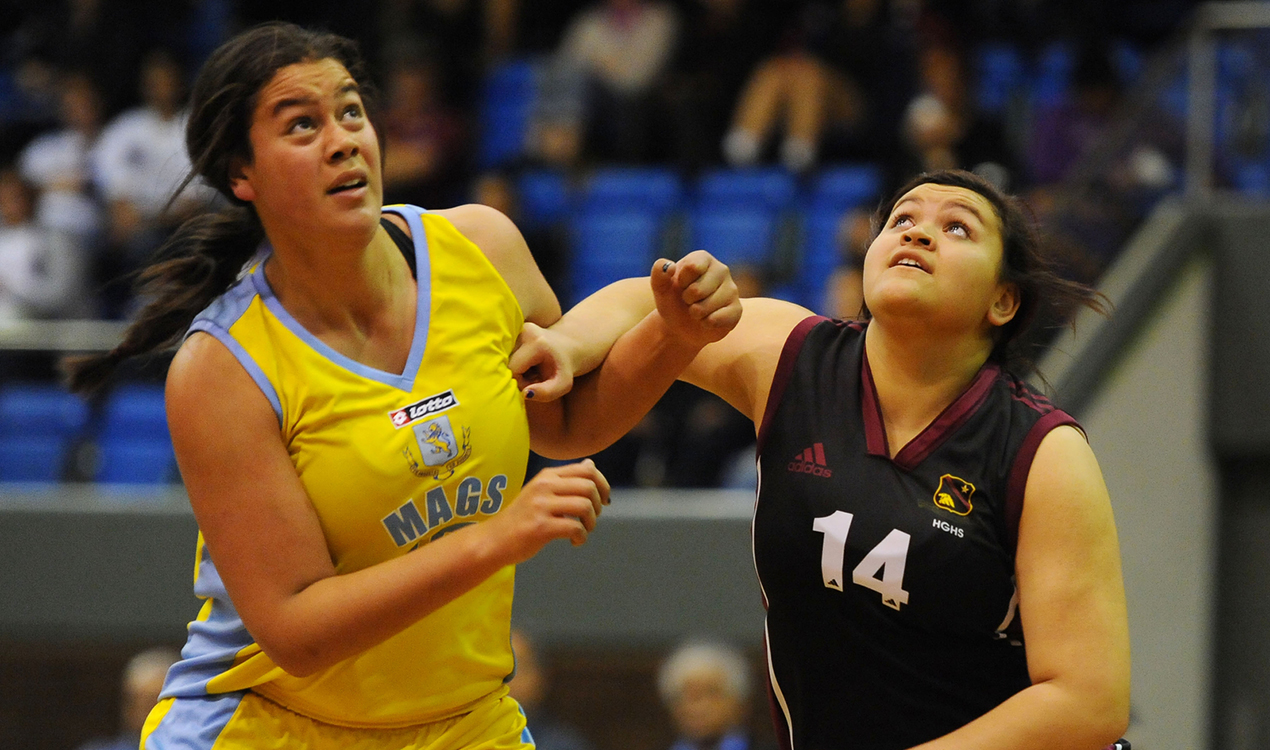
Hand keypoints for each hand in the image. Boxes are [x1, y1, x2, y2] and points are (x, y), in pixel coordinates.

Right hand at [485, 459, 610, 564]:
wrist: (495, 538)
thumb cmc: (522, 516)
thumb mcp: (541, 490)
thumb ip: (566, 479)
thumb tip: (591, 464)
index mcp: (547, 476)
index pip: (587, 470)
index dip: (603, 484)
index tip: (603, 499)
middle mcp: (544, 486)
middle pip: (589, 487)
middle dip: (598, 504)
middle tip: (592, 518)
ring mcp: (541, 506)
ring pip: (585, 506)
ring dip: (591, 522)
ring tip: (583, 530)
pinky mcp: (540, 527)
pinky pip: (575, 528)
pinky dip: (581, 537)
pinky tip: (575, 541)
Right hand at [510, 321, 573, 402]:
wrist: (568, 344)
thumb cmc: (565, 367)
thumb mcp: (564, 384)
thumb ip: (547, 392)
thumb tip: (525, 394)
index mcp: (536, 342)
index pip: (513, 369)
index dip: (520, 382)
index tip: (534, 382)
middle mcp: (524, 330)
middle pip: (506, 362)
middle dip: (517, 375)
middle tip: (533, 376)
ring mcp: (517, 327)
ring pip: (504, 357)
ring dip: (515, 368)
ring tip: (531, 369)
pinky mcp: (513, 328)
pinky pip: (506, 350)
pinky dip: (514, 360)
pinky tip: (526, 361)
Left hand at [650, 250, 741, 346]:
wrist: (681, 326)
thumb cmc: (672, 302)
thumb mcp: (660, 288)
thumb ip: (659, 274)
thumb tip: (669, 266)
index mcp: (703, 259)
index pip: (692, 268)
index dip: (681, 282)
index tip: (680, 286)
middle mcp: (721, 270)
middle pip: (698, 290)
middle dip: (687, 300)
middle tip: (689, 301)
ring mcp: (732, 289)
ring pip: (707, 306)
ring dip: (696, 313)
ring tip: (697, 311)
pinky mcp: (736, 309)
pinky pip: (718, 318)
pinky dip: (706, 323)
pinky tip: (706, 320)